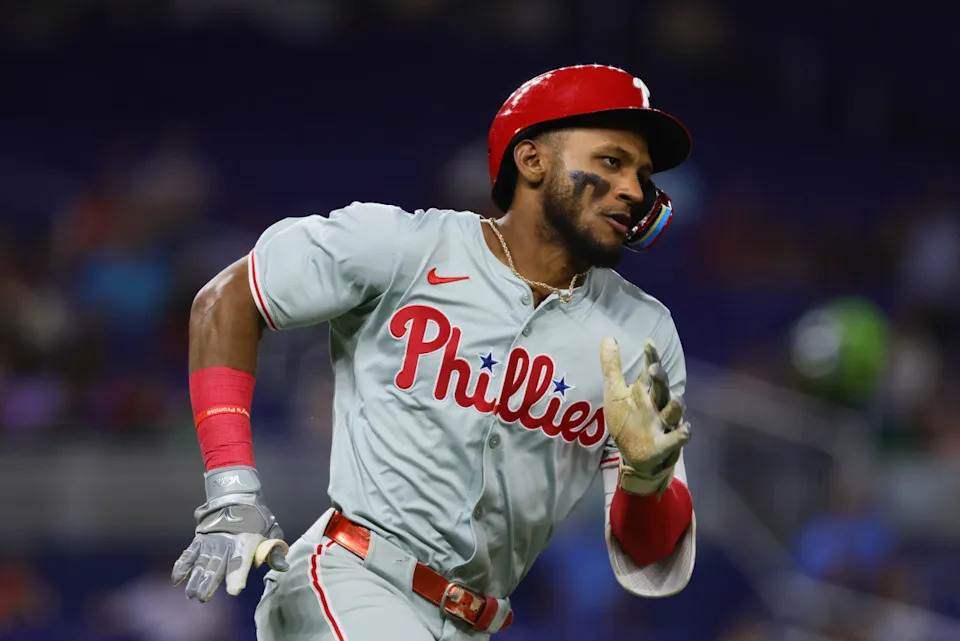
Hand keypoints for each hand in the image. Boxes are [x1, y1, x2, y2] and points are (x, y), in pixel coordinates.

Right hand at [172, 491, 289, 601]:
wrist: (237, 496)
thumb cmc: (257, 519)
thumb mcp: (271, 531)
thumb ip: (274, 551)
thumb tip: (283, 567)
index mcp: (245, 542)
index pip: (241, 562)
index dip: (237, 576)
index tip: (234, 590)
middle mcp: (226, 543)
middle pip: (216, 566)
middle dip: (209, 583)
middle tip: (203, 598)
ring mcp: (211, 542)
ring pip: (201, 562)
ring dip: (195, 579)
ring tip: (192, 594)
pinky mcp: (200, 540)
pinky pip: (189, 553)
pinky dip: (182, 565)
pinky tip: (177, 579)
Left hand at [600, 336, 689, 495]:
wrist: (635, 455)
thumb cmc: (629, 420)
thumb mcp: (616, 393)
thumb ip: (612, 367)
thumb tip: (608, 336)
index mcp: (645, 392)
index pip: (650, 372)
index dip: (651, 357)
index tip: (648, 343)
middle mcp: (657, 405)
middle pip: (662, 389)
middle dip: (660, 379)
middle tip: (653, 369)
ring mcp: (663, 424)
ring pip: (673, 412)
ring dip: (675, 406)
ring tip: (675, 398)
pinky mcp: (665, 445)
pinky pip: (677, 439)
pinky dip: (681, 435)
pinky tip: (685, 430)